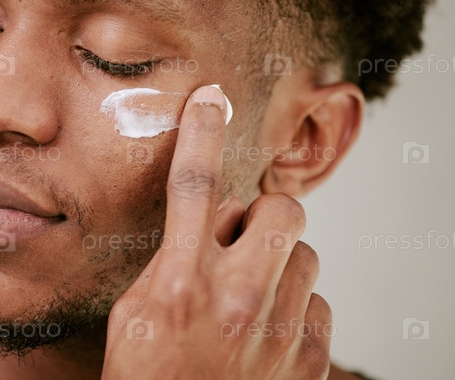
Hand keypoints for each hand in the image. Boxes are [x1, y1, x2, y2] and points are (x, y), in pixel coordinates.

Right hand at [101, 85, 332, 378]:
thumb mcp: (135, 317)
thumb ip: (172, 262)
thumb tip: (207, 224)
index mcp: (181, 286)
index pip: (193, 189)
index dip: (200, 135)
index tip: (210, 100)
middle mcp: (237, 301)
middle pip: (282, 209)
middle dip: (268, 213)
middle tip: (244, 239)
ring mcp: (280, 332)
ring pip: (307, 255)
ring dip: (282, 264)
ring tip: (252, 298)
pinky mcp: (310, 358)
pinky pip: (319, 302)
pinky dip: (296, 308)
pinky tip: (268, 333)